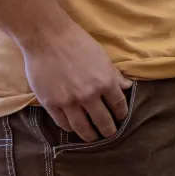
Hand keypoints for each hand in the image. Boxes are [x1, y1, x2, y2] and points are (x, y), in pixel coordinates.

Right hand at [19, 21, 131, 141]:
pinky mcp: (51, 104)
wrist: (47, 37)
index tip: (120, 119)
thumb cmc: (77, 43)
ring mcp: (69, 101)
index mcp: (105, 82)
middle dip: (108, 130)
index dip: (121, 115)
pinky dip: (70, 128)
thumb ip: (114, 75)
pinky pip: (63, 123)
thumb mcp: (102, 56)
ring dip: (90, 136)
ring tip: (93, 138)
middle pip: (103, 121)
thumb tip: (127, 87)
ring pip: (82, 127)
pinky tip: (73, 128)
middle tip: (109, 134)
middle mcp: (89, 95)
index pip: (119, 105)